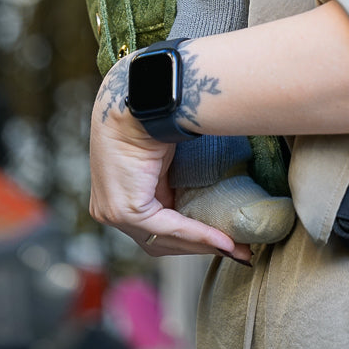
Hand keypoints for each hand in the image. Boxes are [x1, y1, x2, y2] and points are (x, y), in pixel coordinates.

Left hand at [88, 56, 251, 262]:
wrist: (141, 96)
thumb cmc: (153, 116)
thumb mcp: (165, 159)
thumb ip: (173, 182)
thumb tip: (209, 196)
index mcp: (117, 193)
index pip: (155, 228)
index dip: (192, 238)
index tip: (226, 243)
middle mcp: (109, 207)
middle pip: (160, 240)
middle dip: (201, 248)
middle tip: (238, 252)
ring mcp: (112, 211)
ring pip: (164, 239)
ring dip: (204, 244)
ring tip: (238, 248)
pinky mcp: (125, 209)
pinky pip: (167, 228)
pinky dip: (199, 233)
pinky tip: (224, 240)